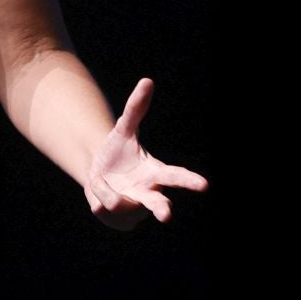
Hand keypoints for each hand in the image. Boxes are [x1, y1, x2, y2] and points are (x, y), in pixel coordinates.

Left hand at [84, 78, 208, 229]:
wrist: (101, 175)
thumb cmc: (119, 153)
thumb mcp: (123, 130)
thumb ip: (136, 108)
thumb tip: (148, 80)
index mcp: (156, 173)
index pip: (176, 176)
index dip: (189, 181)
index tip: (204, 186)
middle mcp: (149, 194)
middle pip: (158, 203)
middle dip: (162, 209)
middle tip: (166, 216)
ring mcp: (135, 209)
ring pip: (116, 202)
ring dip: (105, 189)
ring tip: (107, 183)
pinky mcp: (119, 219)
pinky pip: (100, 206)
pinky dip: (95, 195)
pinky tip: (102, 196)